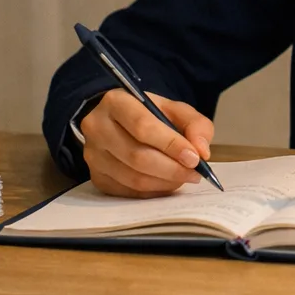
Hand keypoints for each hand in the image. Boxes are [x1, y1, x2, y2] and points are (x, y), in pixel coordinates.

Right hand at [79, 89, 214, 197]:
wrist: (119, 122)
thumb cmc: (148, 114)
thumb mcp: (174, 109)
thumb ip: (195, 124)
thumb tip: (201, 151)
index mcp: (116, 102)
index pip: (142, 126)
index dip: (171, 144)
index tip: (194, 157)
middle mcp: (97, 127)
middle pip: (137, 156)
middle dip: (171, 168)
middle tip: (194, 173)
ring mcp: (93, 155)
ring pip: (132, 177)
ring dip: (164, 182)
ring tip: (183, 178)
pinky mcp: (96, 177)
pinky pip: (128, 191)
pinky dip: (152, 191)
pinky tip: (166, 184)